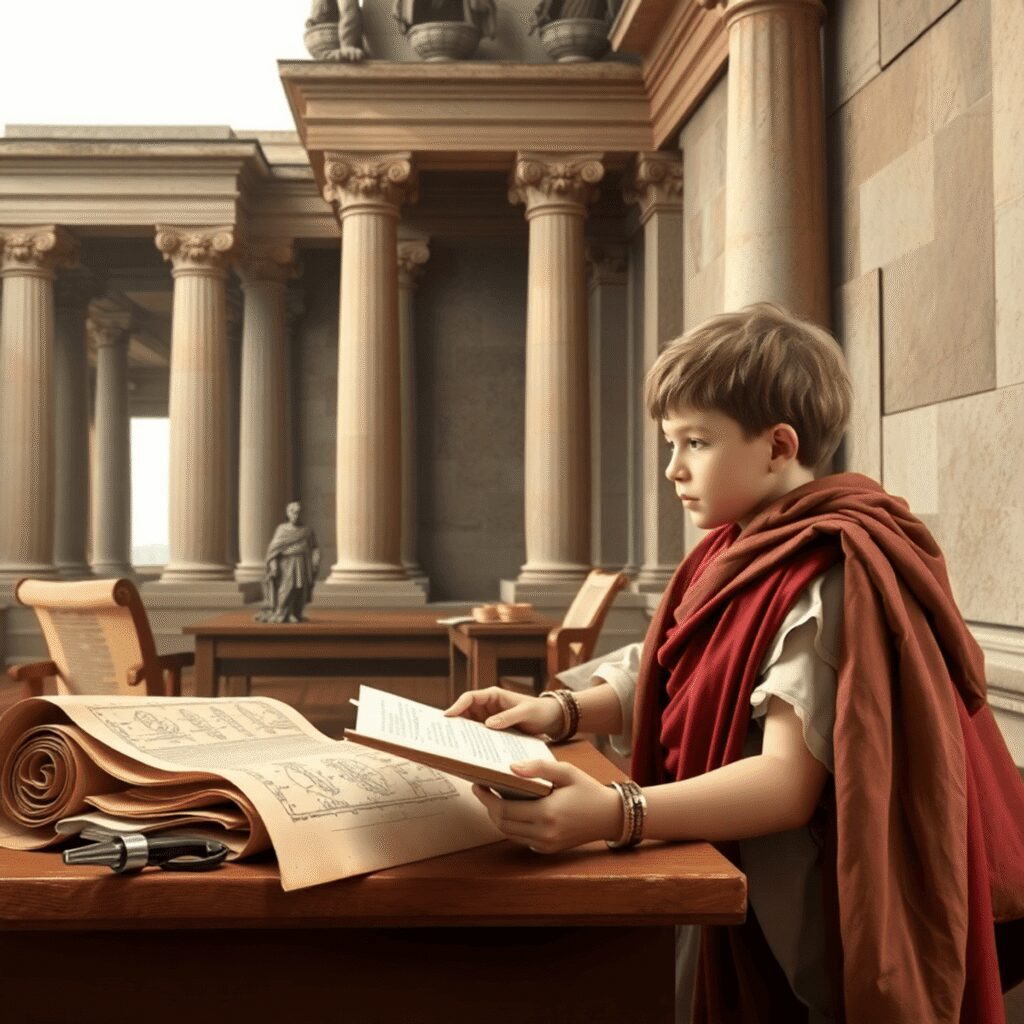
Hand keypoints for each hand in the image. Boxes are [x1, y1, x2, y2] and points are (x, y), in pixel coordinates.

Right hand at [444, 687, 562, 736]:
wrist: (551, 720)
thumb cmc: (539, 711)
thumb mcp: (526, 712)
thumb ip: (508, 717)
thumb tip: (488, 724)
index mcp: (493, 696)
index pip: (470, 698)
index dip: (457, 706)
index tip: (448, 717)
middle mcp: (488, 707)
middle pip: (465, 713)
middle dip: (454, 722)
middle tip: (443, 735)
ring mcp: (489, 720)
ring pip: (470, 726)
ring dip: (462, 734)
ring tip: (452, 746)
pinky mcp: (494, 732)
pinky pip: (480, 736)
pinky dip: (473, 742)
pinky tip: (469, 753)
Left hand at [471, 760, 623, 853]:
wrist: (609, 816)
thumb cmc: (588, 790)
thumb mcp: (566, 771)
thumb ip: (539, 767)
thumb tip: (512, 767)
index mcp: (547, 813)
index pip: (504, 810)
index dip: (487, 798)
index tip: (479, 784)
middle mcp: (544, 833)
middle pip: (502, 824)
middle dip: (488, 807)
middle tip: (482, 789)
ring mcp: (545, 844)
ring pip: (509, 833)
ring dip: (498, 817)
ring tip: (493, 797)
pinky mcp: (548, 849)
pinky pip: (521, 838)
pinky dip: (511, 826)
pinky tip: (511, 809)